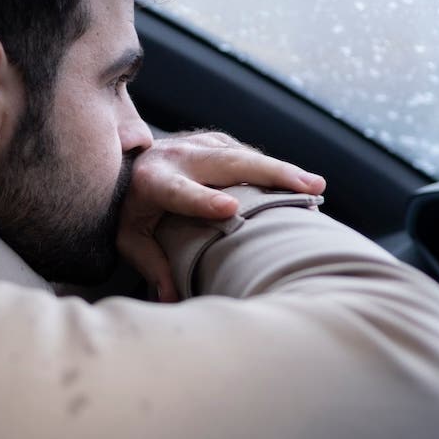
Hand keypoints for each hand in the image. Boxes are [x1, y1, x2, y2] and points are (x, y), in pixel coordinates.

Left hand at [116, 131, 324, 302]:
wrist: (123, 162)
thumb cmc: (130, 209)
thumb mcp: (129, 238)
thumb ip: (152, 264)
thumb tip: (172, 298)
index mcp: (152, 181)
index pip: (182, 193)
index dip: (205, 200)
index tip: (231, 209)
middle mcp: (178, 156)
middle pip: (228, 164)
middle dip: (270, 175)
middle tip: (307, 187)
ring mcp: (199, 144)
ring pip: (245, 156)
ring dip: (282, 170)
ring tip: (315, 186)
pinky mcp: (214, 141)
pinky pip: (247, 154)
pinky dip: (274, 169)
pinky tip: (299, 182)